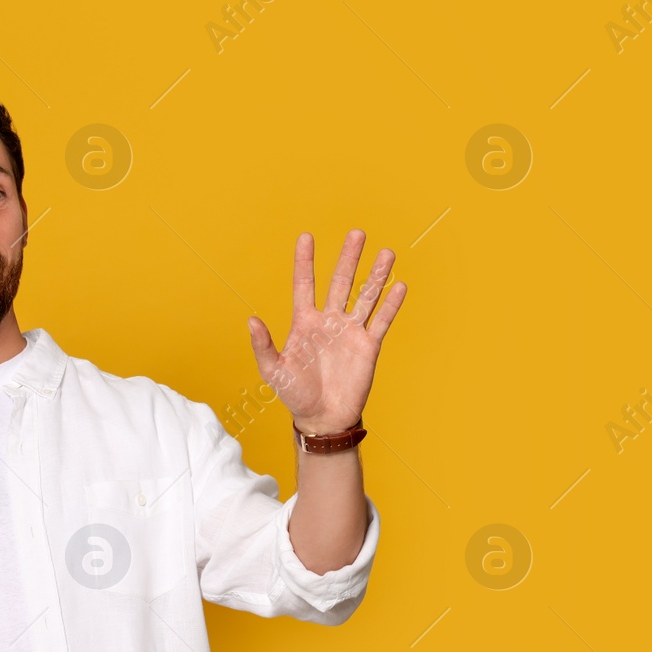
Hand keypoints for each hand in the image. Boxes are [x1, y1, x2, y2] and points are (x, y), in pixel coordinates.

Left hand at [248, 229, 406, 434]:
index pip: (305, 284)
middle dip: (349, 258)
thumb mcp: (273, 371)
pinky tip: (400, 286)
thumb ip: (263, 346)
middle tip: (357, 233)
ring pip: (365, 296)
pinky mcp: (368, 346)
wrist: (323, 418)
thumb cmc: (295, 395)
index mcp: (304, 322)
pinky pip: (381, 321)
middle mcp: (329, 321)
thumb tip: (251, 321)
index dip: (305, 261)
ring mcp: (350, 332)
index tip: (306, 237)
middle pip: (340, 282)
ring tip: (386, 253)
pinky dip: (391, 304)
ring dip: (376, 275)